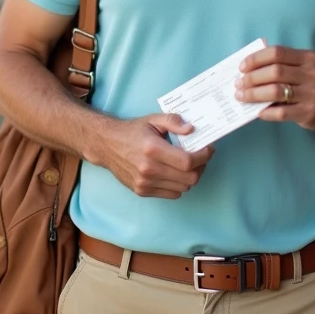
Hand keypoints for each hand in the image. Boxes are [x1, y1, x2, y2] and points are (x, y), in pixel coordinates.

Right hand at [90, 114, 213, 199]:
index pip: (188, 161)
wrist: (107, 145)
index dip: (203, 156)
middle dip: (201, 167)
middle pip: (189, 178)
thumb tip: (192, 129)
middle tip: (200, 158)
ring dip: (190, 177)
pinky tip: (174, 173)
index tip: (208, 149)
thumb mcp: (152, 119)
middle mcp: (149, 169)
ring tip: (188, 165)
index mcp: (152, 149)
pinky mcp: (142, 191)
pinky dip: (178, 185)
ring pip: (183, 188)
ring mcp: (145, 182)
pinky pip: (172, 194)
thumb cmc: (132, 131)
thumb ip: (173, 121)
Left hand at [236, 46, 314, 129]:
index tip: (242, 67)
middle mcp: (312, 74)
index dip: (256, 59)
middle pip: (275, 72)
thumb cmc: (313, 83)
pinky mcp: (309, 112)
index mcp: (308, 58)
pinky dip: (265, 112)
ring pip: (276, 92)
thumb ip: (282, 64)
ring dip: (254, 94)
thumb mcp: (303, 67)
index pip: (277, 53)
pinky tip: (257, 111)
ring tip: (242, 96)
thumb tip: (248, 69)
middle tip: (239, 84)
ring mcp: (312, 94)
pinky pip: (281, 112)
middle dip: (252, 78)